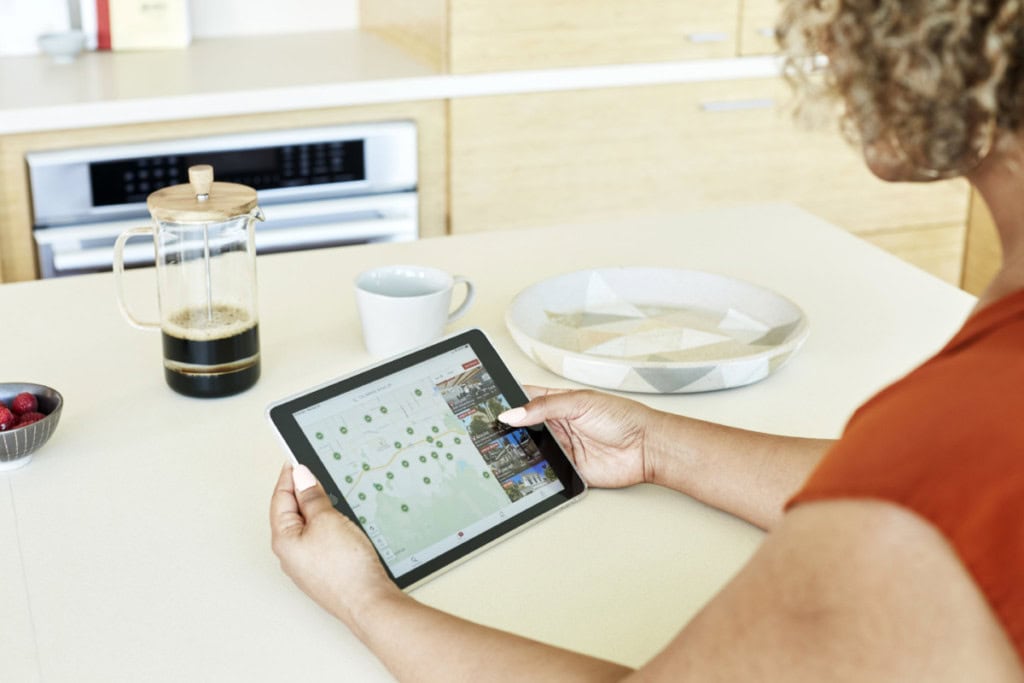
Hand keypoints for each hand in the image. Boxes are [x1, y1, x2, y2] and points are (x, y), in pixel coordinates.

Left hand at [269, 464, 398, 626]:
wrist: (368, 603)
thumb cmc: (345, 568)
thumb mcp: (327, 520)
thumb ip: (312, 497)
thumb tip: (301, 477)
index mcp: (283, 539)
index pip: (280, 498)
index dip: (289, 475)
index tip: (297, 459)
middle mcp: (291, 554)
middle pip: (291, 512)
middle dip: (301, 491)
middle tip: (314, 471)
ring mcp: (307, 565)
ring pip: (307, 527)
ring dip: (316, 508)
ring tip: (328, 492)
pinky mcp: (325, 571)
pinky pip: (320, 540)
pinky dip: (327, 524)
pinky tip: (340, 521)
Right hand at [498, 387, 657, 488]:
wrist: (646, 447)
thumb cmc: (623, 417)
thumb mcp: (579, 403)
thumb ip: (544, 408)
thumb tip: (512, 413)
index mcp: (557, 403)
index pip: (523, 398)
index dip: (505, 401)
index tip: (486, 405)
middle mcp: (556, 425)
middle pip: (522, 427)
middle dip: (507, 430)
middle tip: (489, 431)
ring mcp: (561, 448)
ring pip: (530, 450)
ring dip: (519, 451)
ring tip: (503, 449)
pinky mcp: (567, 470)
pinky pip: (545, 472)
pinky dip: (534, 472)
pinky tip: (526, 468)